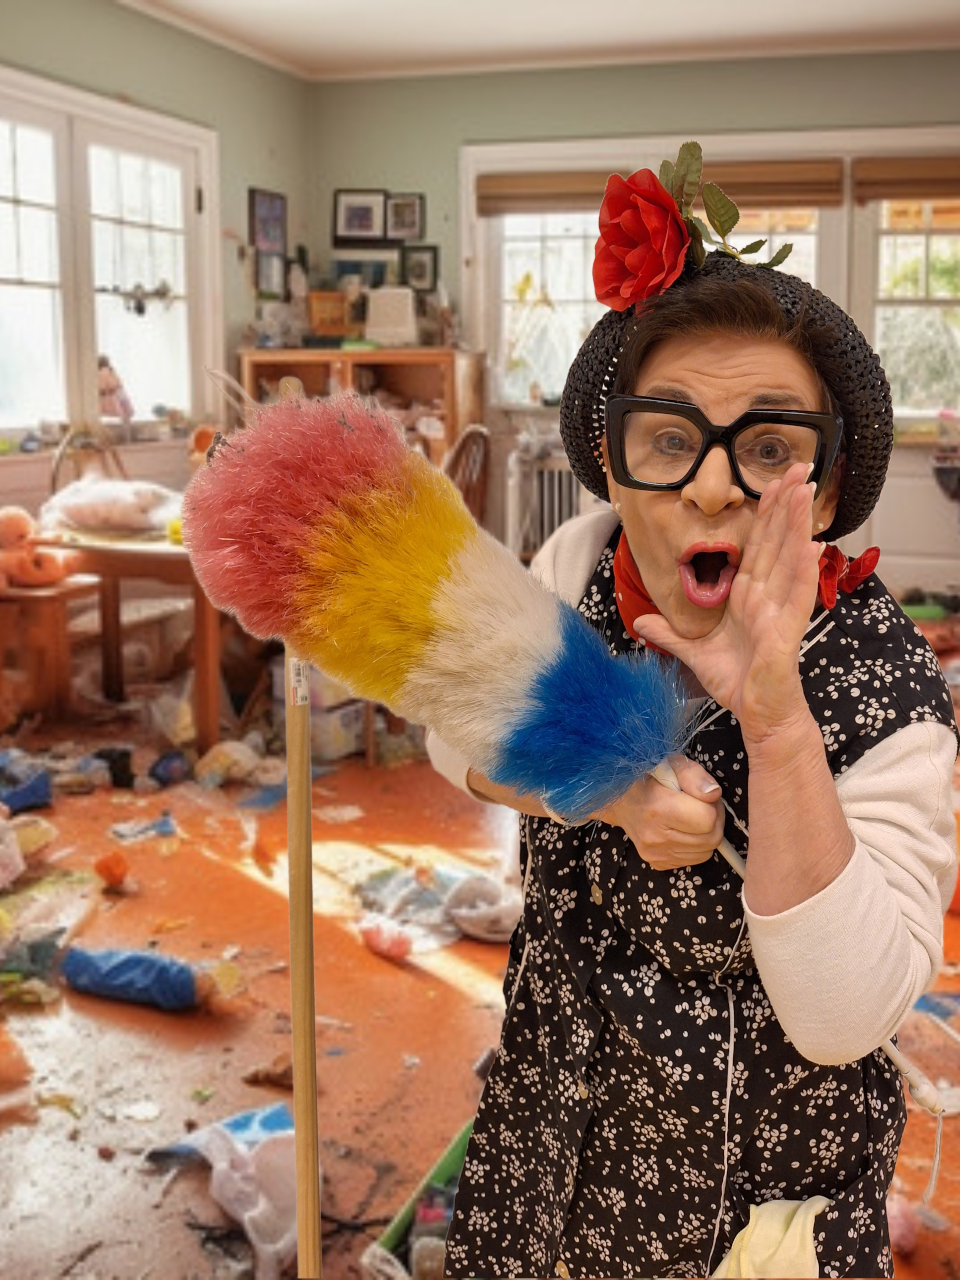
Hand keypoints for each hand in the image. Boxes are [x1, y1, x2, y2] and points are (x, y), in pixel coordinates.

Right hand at [597, 755, 725, 870]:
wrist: (618, 800)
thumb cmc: (647, 777)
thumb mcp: (670, 763)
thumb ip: (694, 776)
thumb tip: (714, 794)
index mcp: (657, 808)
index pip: (707, 819)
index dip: (713, 805)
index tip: (703, 795)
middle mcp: (654, 837)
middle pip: (711, 838)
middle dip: (714, 820)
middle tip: (701, 805)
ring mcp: (655, 854)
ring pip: (706, 851)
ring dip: (707, 833)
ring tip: (692, 816)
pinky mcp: (657, 863)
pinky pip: (694, 859)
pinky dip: (696, 845)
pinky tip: (683, 829)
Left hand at [634, 463, 821, 748]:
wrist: (758, 716)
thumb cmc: (737, 684)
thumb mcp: (693, 654)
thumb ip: (669, 635)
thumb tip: (640, 622)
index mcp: (748, 597)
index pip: (757, 546)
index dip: (765, 514)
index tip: (771, 483)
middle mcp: (768, 597)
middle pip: (777, 541)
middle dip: (786, 504)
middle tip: (797, 466)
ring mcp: (780, 612)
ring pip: (790, 558)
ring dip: (798, 524)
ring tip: (805, 489)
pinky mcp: (787, 632)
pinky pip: (798, 596)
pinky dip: (805, 570)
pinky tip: (814, 545)